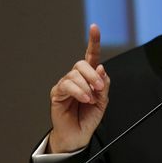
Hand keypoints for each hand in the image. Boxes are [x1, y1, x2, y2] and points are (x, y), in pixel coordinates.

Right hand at [48, 24, 110, 152]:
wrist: (78, 135)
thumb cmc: (89, 117)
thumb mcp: (103, 101)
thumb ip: (104, 85)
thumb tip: (101, 69)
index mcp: (89, 77)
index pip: (91, 56)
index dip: (93, 41)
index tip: (94, 27)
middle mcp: (76, 78)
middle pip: (82, 64)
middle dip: (93, 75)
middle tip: (99, 88)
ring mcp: (65, 84)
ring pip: (75, 74)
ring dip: (86, 86)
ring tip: (90, 99)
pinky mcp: (57, 93)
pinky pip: (67, 85)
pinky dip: (78, 91)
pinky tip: (84, 99)